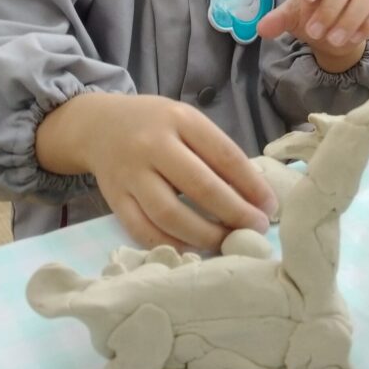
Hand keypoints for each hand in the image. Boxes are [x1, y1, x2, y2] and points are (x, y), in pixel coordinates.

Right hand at [36, 92, 277, 251]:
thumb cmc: (156, 125)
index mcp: (180, 120)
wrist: (98, 125)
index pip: (224, 155)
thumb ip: (215, 152)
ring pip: (171, 214)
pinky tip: (193, 248)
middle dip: (235, 213)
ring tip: (227, 241)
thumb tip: (255, 196)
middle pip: (201, 187)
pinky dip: (172, 244)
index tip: (270, 206)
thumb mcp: (187, 123)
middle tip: (256, 228)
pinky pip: (143, 230)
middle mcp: (153, 144)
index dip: (251, 185)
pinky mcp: (114, 199)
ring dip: (205, 234)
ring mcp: (131, 173)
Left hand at [256, 0, 368, 71]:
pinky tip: (352, 40)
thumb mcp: (293, 17)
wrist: (332, 33)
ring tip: (332, 40)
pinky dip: (366, 27)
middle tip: (314, 32)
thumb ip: (279, 20)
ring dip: (348, 20)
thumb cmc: (311, 15)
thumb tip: (262, 29)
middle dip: (329, 9)